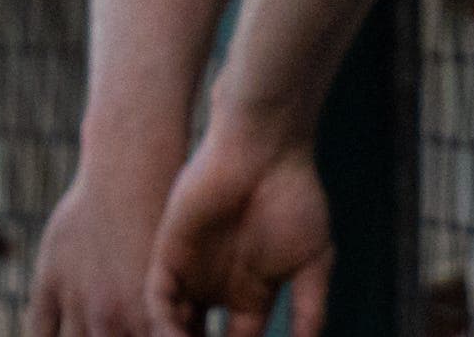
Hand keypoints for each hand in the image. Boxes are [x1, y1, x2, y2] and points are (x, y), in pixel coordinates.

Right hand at [27, 155, 179, 336]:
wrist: (133, 171)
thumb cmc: (167, 220)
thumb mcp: (177, 279)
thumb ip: (182, 321)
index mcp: (148, 322)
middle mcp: (110, 319)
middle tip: (117, 335)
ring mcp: (76, 303)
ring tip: (101, 335)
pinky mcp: (49, 284)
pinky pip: (40, 332)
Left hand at [147, 129, 330, 336]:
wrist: (265, 154)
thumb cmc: (296, 201)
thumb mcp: (313, 263)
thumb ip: (310, 311)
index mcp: (251, 294)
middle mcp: (217, 290)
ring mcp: (191, 275)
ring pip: (175, 330)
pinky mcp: (168, 258)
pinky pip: (160, 304)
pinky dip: (165, 328)